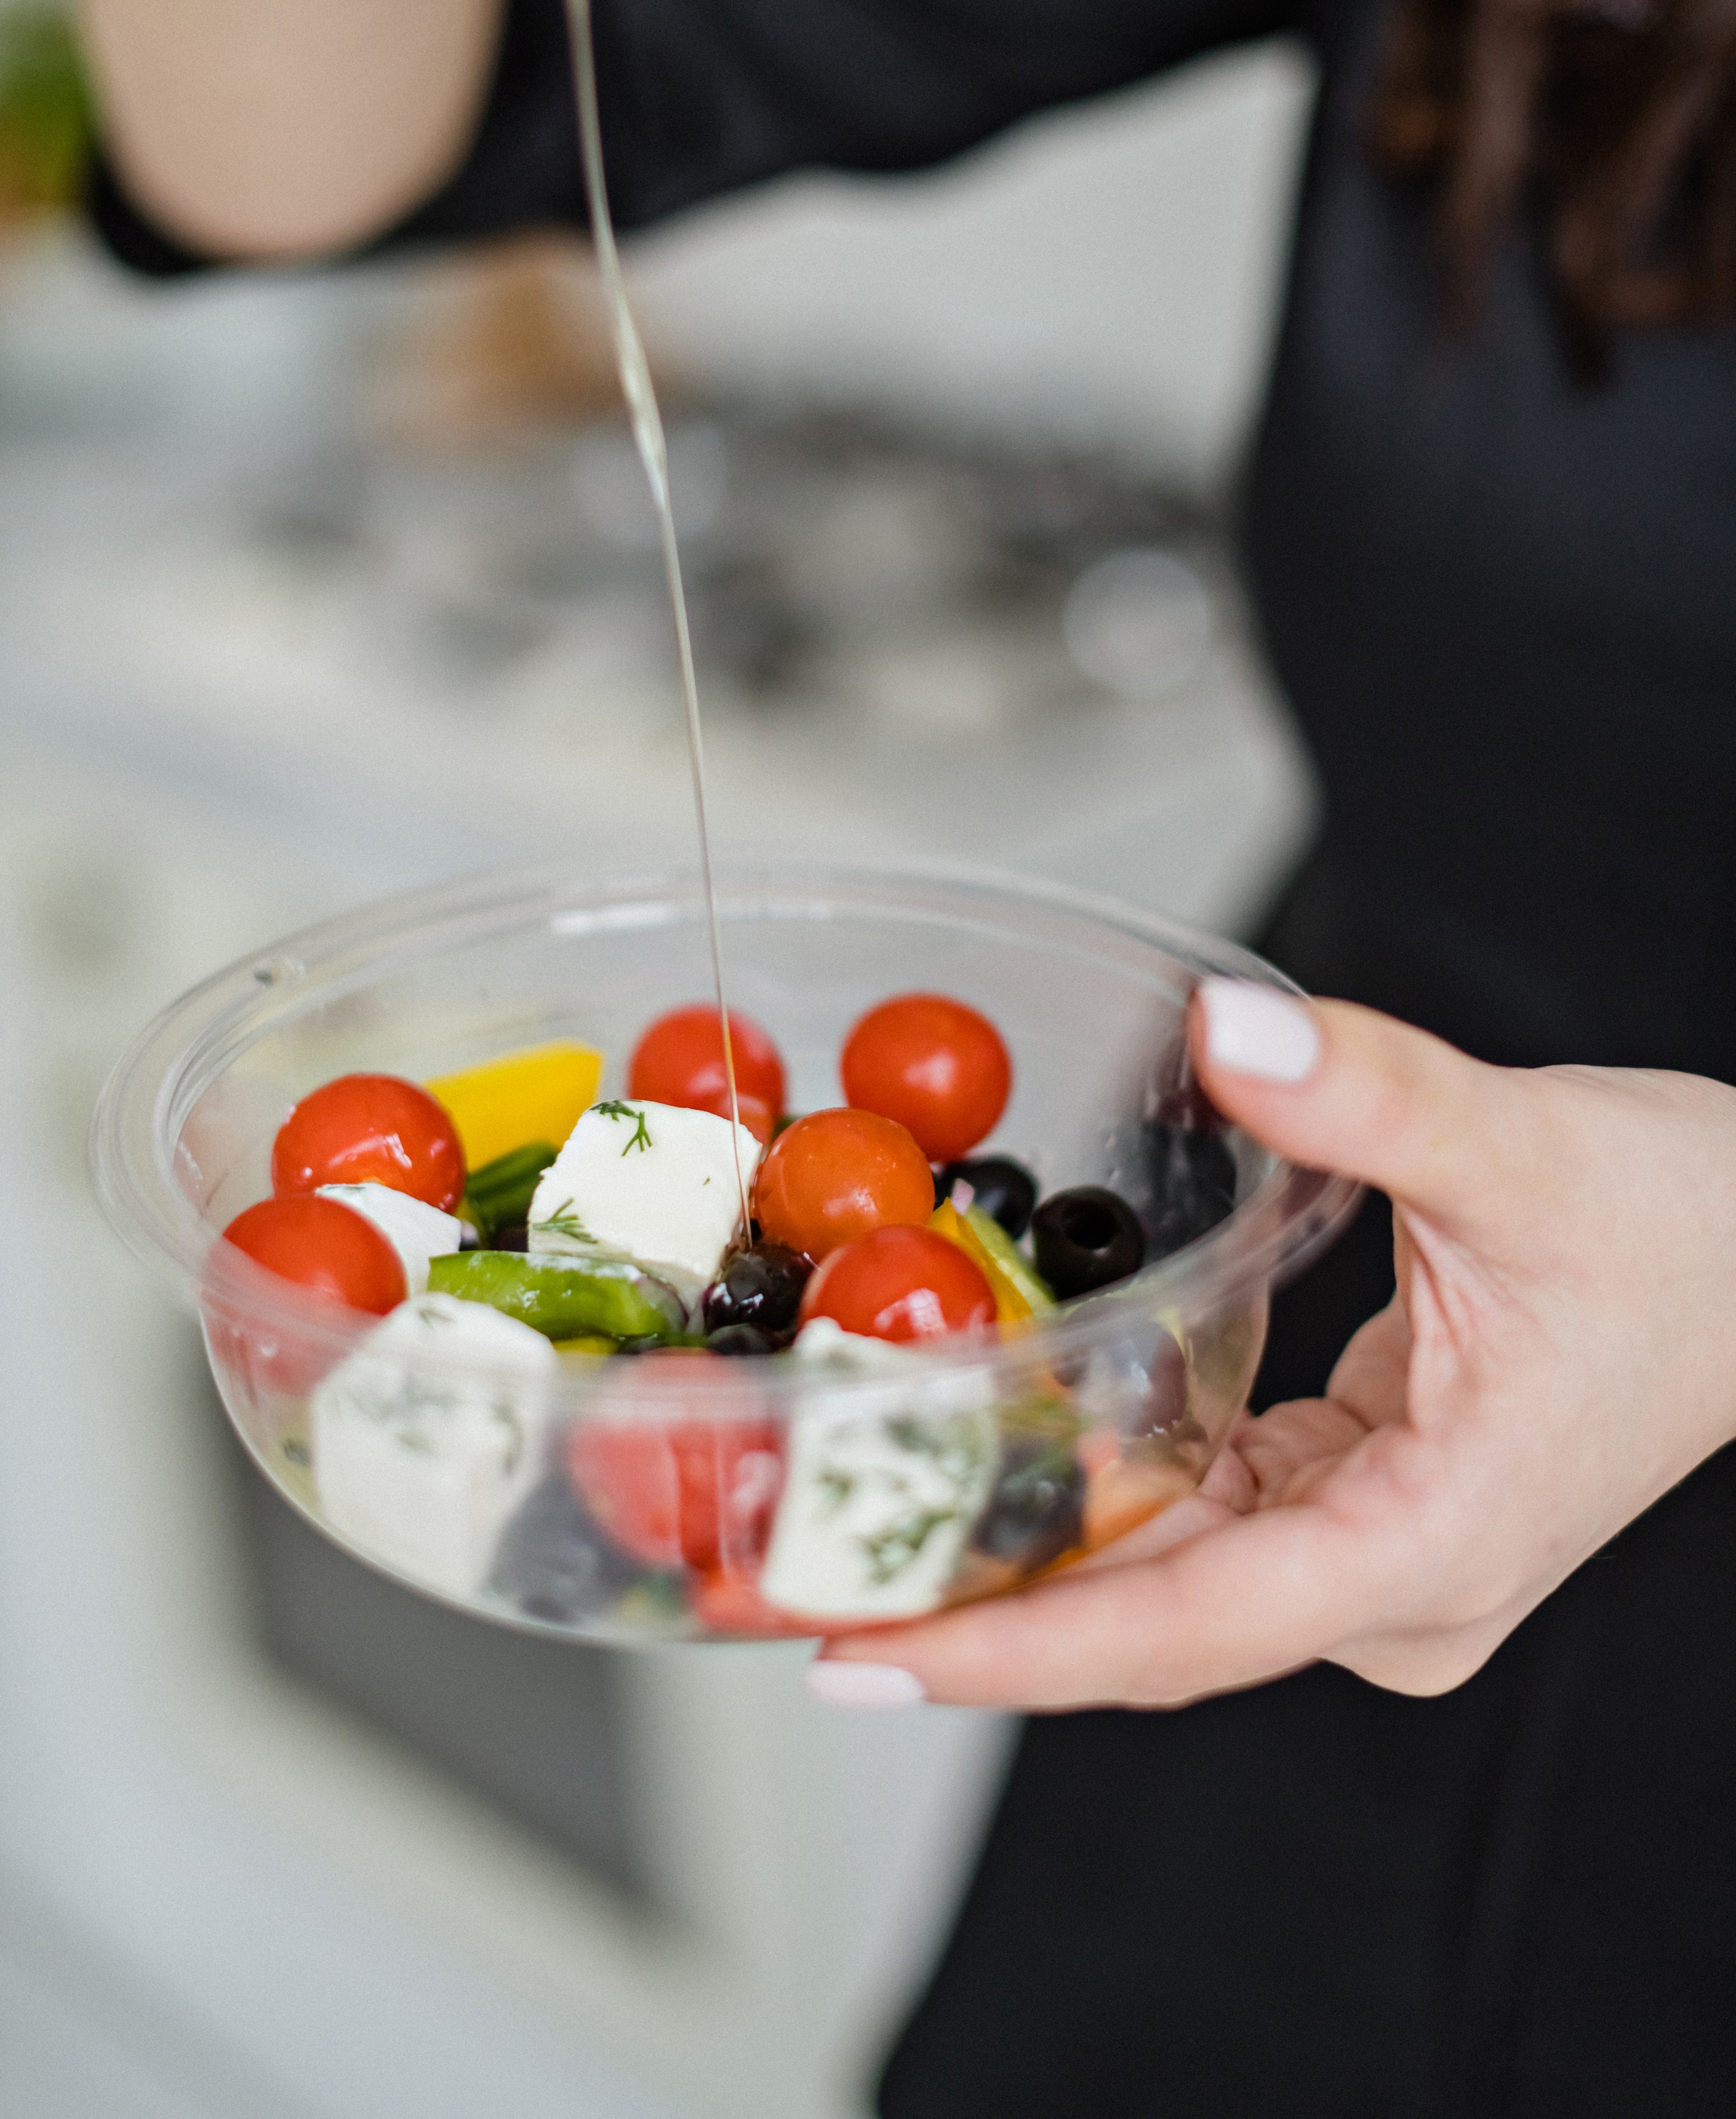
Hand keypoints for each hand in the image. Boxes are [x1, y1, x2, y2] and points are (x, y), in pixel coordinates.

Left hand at [811, 983, 1735, 1710]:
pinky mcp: (1362, 1508)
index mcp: (1437, 1543)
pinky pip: (1203, 1525)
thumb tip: (1227, 1038)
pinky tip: (995, 1453)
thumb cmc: (1689, 1227)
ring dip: (1028, 1552)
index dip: (1022, 1649)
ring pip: (1168, 1582)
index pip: (1194, 1626)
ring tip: (850, 1522)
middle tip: (792, 1577)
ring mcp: (1378, 1558)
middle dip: (981, 1606)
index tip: (869, 1652)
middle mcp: (1399, 1587)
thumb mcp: (1526, 1147)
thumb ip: (1372, 1095)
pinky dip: (1102, 1495)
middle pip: (1154, 1623)